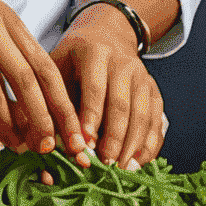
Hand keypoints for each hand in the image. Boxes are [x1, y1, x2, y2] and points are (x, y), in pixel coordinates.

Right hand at [0, 0, 89, 157]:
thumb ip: (1, 63)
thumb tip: (31, 116)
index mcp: (0, 15)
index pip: (43, 65)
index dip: (62, 105)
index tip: (74, 136)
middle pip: (26, 81)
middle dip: (42, 121)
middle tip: (48, 150)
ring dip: (5, 127)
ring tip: (13, 145)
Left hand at [50, 5, 166, 169]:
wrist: (106, 36)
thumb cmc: (73, 60)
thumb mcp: (58, 67)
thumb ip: (55, 101)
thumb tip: (49, 141)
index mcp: (94, 52)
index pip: (94, 87)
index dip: (90, 117)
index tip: (85, 143)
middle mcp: (123, 62)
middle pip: (121, 104)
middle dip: (113, 137)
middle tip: (104, 163)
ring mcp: (142, 76)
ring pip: (142, 114)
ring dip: (132, 144)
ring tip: (120, 169)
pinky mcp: (154, 90)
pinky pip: (156, 120)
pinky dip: (149, 143)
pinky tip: (139, 162)